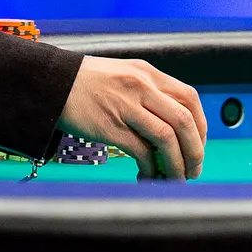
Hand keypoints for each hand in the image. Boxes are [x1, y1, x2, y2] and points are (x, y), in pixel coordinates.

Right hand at [57, 55, 207, 178]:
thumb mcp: (122, 75)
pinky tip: (148, 176)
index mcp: (146, 72)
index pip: (189, 98)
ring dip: (178, 164)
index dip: (201, 126)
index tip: (198, 145)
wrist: (50, 83)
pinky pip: (142, 152)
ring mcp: (126, 105)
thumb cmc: (85, 83)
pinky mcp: (110, 126)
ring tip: (176, 178)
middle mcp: (140, 85)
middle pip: (184, 120)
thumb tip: (173, 126)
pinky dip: (151, 169)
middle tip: (194, 169)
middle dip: (195, 151)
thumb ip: (147, 93)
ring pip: (167, 139)